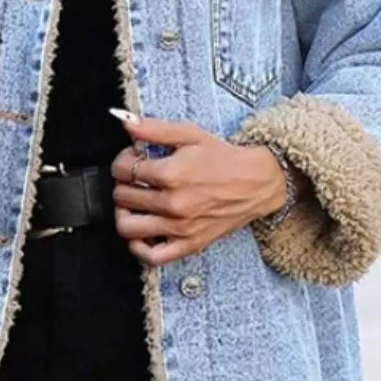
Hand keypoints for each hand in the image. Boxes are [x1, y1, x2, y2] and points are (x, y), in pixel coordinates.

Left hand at [109, 113, 298, 264]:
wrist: (257, 182)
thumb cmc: (224, 158)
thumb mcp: (190, 135)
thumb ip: (154, 129)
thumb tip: (125, 122)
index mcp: (171, 174)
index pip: (122, 170)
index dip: (122, 161)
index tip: (132, 159)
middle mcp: (173, 203)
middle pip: (122, 197)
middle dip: (124, 184)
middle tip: (135, 178)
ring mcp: (180, 228)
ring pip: (128, 227)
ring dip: (124, 213)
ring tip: (134, 204)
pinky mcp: (189, 245)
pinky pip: (151, 257)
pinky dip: (139, 247)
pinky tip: (142, 232)